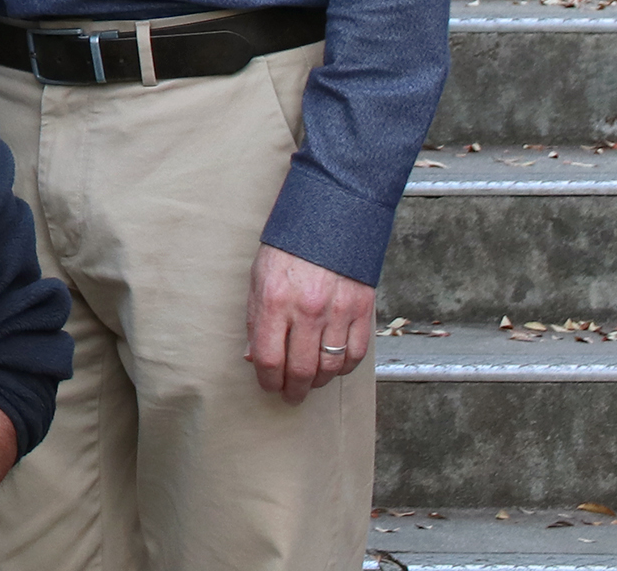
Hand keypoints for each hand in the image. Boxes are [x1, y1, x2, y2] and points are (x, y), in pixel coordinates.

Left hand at [244, 243, 373, 402]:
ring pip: (330, 367)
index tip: (268, 387)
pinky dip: (344, 368)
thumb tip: (254, 357)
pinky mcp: (362, 310)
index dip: (268, 380)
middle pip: (300, 369)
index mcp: (274, 301)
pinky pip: (355, 354)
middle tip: (290, 395)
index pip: (269, 358)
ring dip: (319, 382)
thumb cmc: (287, 250)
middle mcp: (307, 310)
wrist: (329, 221)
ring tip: (310, 384)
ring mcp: (337, 312)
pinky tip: (334, 368)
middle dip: (293, 389)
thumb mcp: (258, 279)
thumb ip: (256, 320)